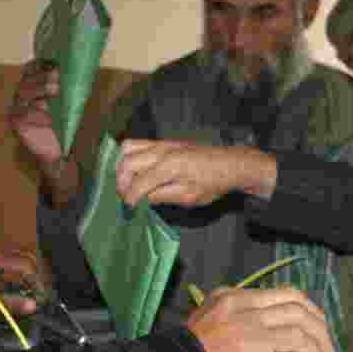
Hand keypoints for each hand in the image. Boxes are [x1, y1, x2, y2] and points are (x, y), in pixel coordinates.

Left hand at [0, 242, 46, 316]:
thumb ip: (10, 303)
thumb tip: (35, 305)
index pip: (27, 264)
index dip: (38, 281)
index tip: (42, 296)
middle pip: (27, 253)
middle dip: (37, 271)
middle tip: (40, 289)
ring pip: (18, 251)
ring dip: (28, 267)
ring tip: (30, 285)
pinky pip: (8, 253)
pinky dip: (17, 264)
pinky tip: (15, 280)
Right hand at [8, 59, 80, 205]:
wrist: (61, 153)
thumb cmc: (67, 126)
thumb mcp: (72, 105)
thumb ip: (71, 90)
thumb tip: (82, 71)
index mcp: (33, 86)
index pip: (31, 68)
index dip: (40, 63)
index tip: (54, 62)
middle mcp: (22, 94)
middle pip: (28, 79)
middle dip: (43, 76)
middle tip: (58, 76)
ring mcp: (17, 108)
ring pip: (24, 92)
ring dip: (41, 89)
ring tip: (56, 90)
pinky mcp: (16, 122)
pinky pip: (25, 113)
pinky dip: (39, 114)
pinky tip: (51, 116)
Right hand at [115, 139, 276, 207]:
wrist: (231, 163)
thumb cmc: (214, 182)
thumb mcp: (190, 196)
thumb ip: (162, 196)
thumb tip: (140, 200)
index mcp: (170, 166)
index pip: (139, 183)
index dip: (130, 198)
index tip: (129, 209)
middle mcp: (162, 150)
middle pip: (127, 162)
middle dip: (121, 182)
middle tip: (125, 197)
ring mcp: (162, 143)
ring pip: (128, 147)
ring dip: (121, 166)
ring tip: (126, 183)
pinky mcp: (164, 142)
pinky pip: (137, 144)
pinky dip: (129, 156)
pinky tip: (134, 171)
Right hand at [186, 287, 334, 351]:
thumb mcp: (227, 344)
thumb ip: (263, 345)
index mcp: (230, 297)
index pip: (277, 294)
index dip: (302, 309)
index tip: (313, 327)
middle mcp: (241, 301)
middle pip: (293, 298)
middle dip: (315, 318)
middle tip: (325, 339)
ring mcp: (248, 318)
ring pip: (298, 316)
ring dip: (318, 336)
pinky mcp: (255, 338)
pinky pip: (294, 338)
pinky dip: (310, 349)